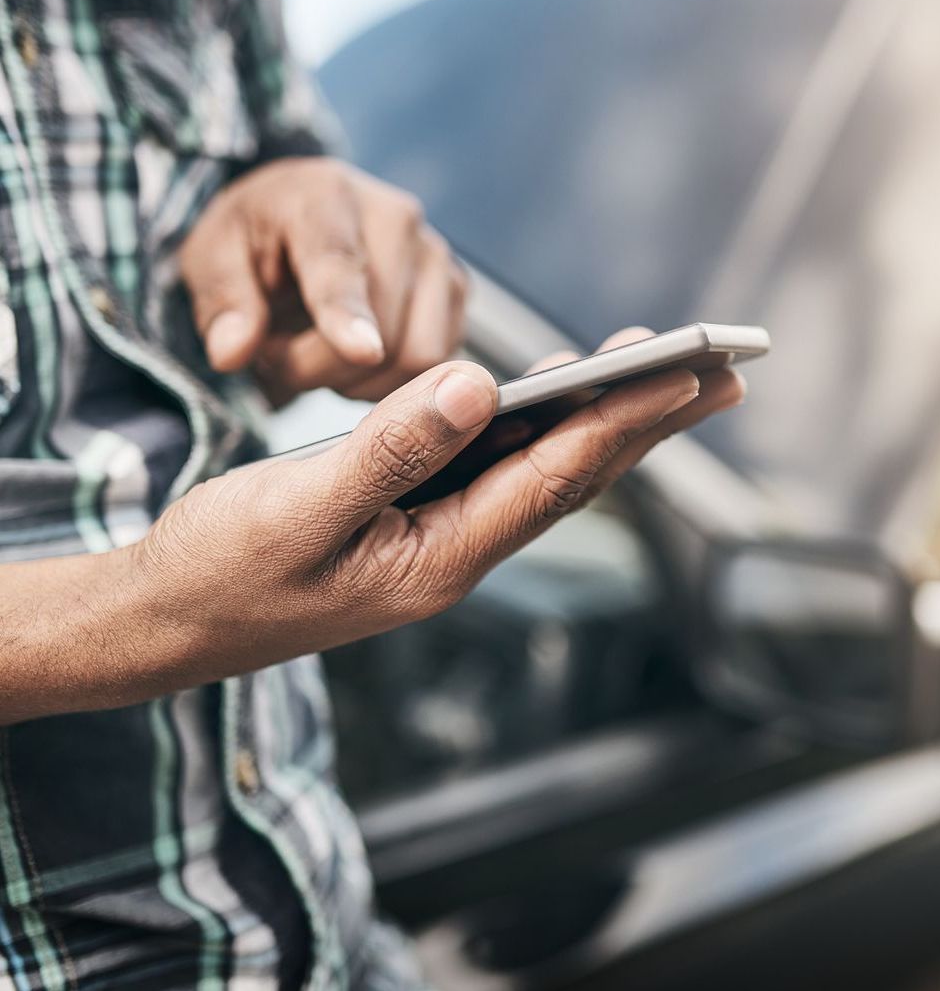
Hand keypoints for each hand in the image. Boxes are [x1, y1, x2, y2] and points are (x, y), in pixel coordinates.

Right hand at [135, 332, 744, 681]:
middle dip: (645, 422)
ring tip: (657, 369)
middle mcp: (453, 552)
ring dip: (598, 420)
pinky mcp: (407, 521)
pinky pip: (488, 468)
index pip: (555, 477)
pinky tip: (546, 391)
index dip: (625, 419)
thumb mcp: (299, 509)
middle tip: (719, 370)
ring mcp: (433, 540)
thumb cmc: (222, 570)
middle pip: (570, 477)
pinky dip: (530, 425)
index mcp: (440, 558)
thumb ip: (388, 449)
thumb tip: (477, 384)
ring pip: (536, 471)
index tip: (688, 372)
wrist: (169, 620)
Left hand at [178, 157, 467, 402]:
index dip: (349, 314)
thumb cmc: (255, 237)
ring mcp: (435, 254)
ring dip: (358, 379)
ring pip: (416, 357)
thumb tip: (232, 352)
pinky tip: (355, 353)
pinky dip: (389, 379)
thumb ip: (223, 303)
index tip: (362, 351)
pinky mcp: (456, 291)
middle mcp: (396, 218)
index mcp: (325, 197)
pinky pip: (432, 366)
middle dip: (320, 367)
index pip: (339, 265)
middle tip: (279, 354)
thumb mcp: (212, 258)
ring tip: (318, 351)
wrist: (299, 216)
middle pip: (380, 331)